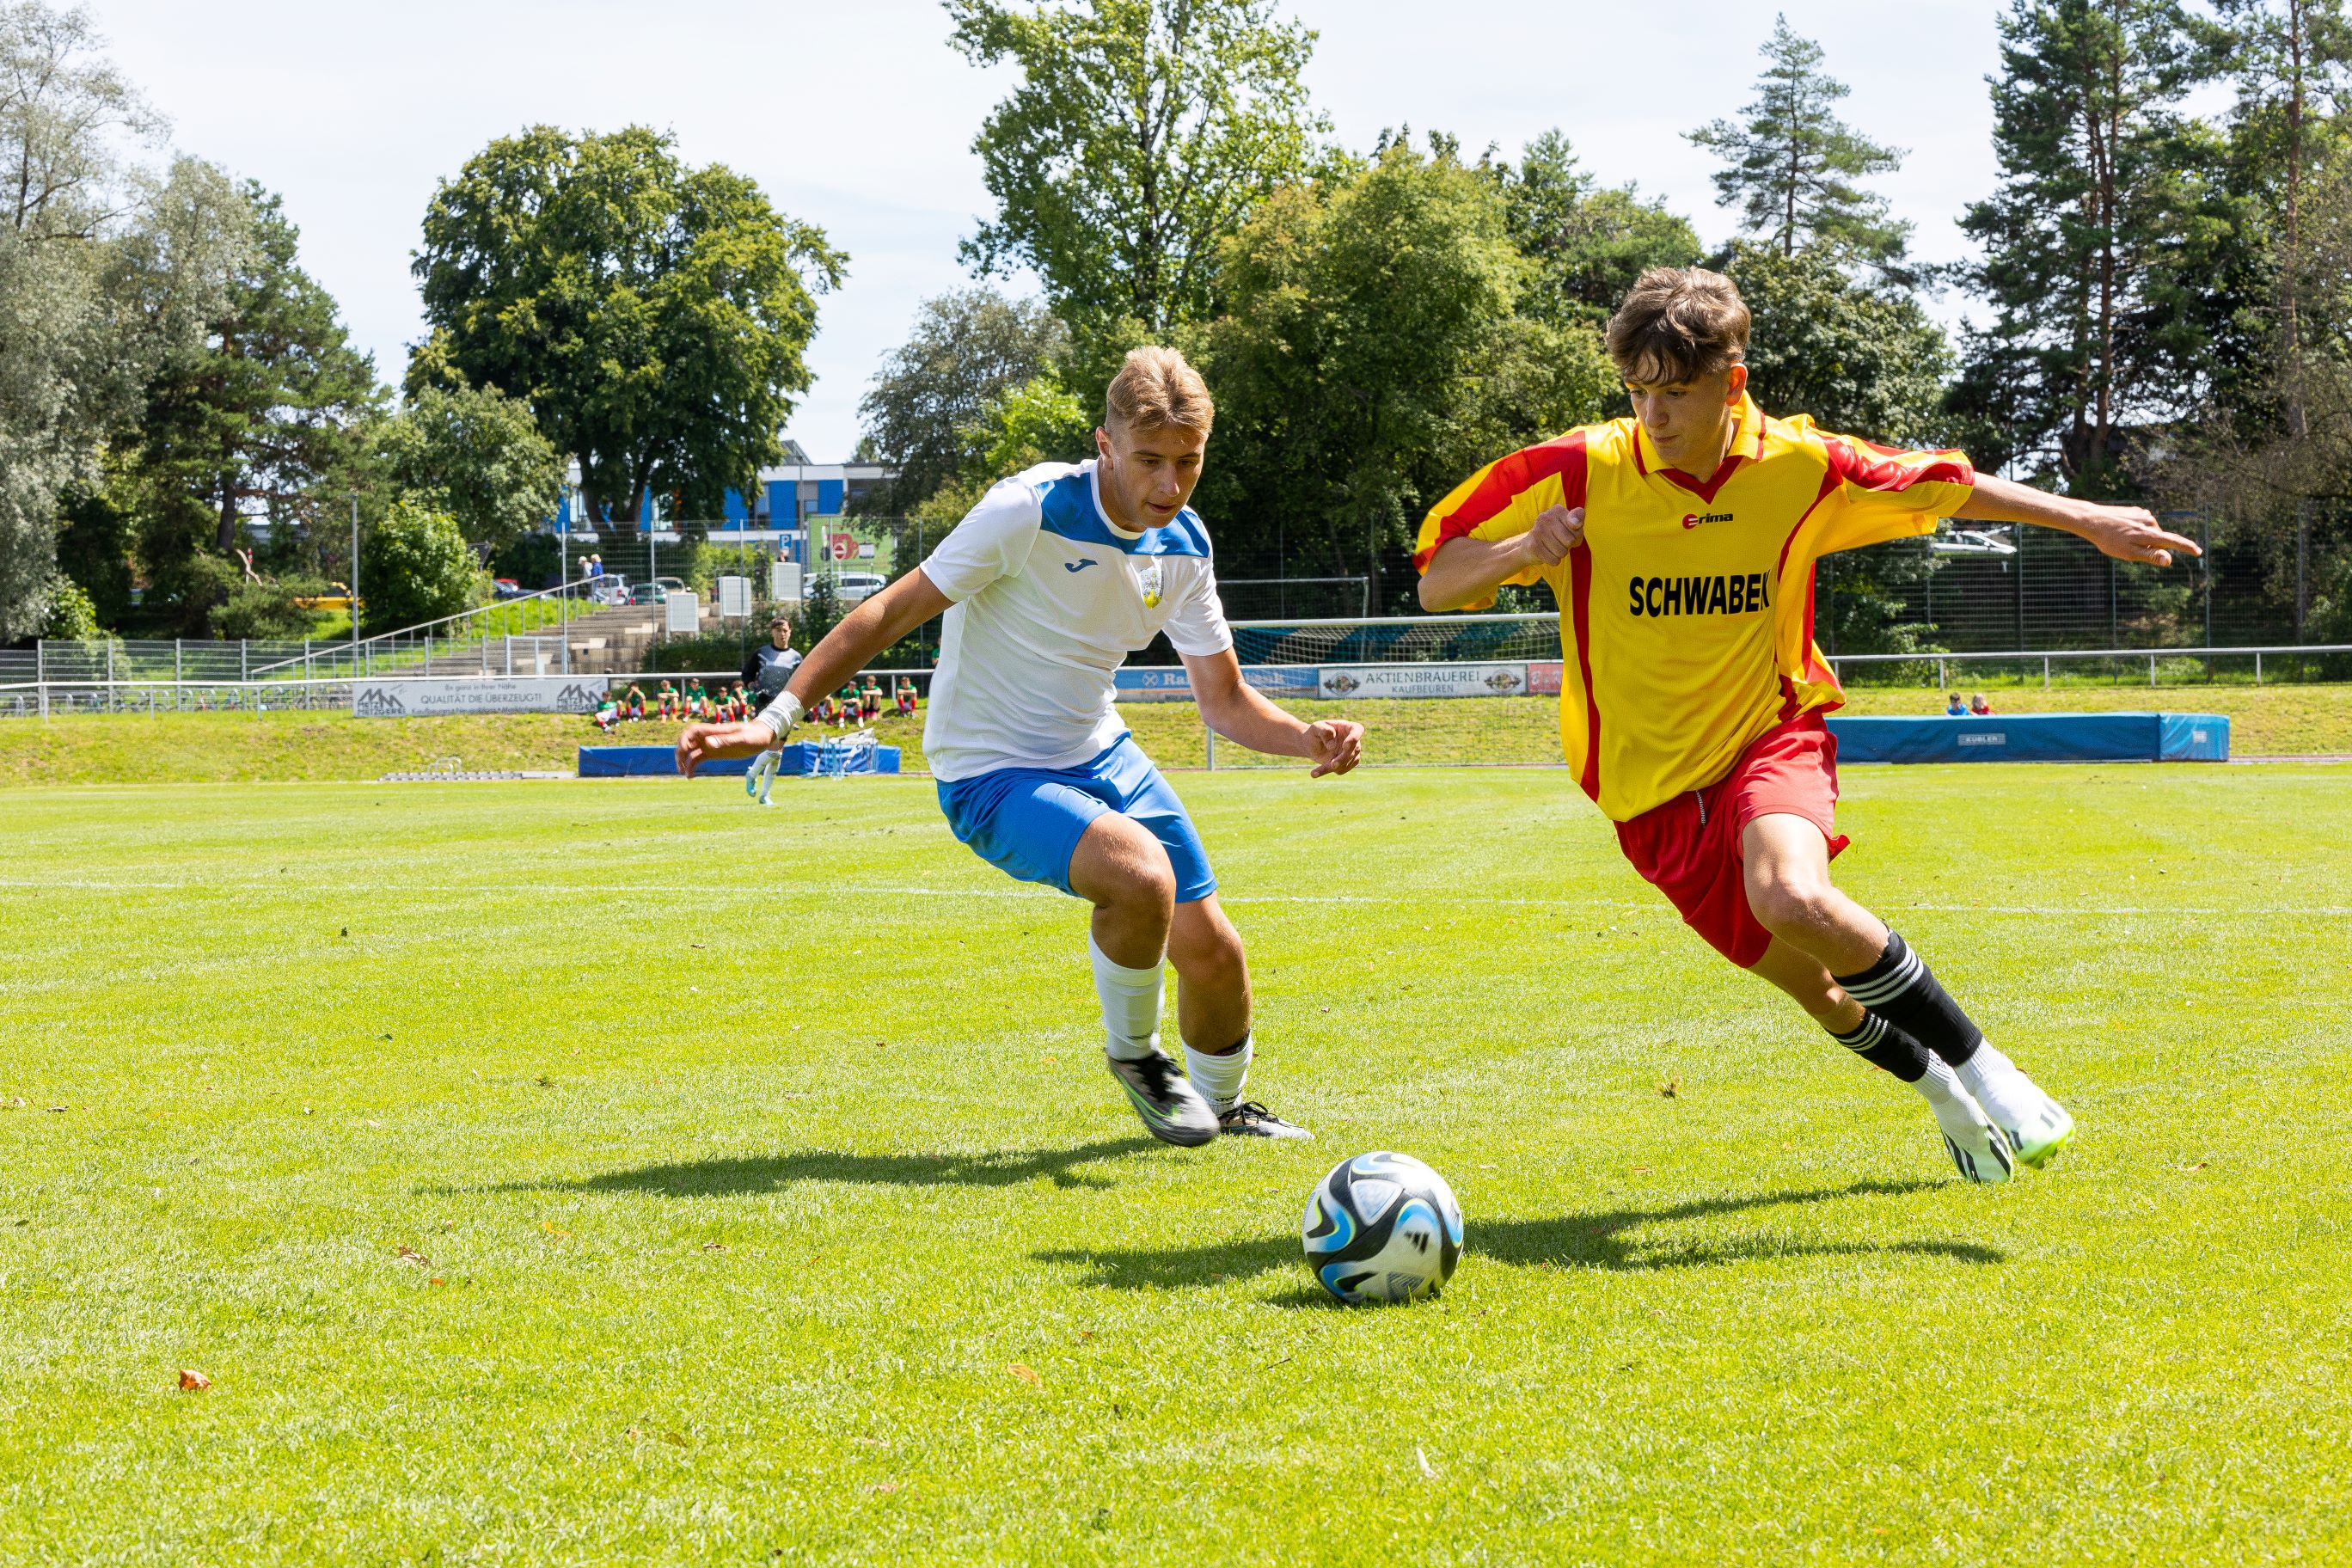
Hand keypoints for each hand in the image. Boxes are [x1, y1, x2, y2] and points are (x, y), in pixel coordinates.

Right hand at [676, 721, 776, 778]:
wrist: (763, 737)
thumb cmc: (754, 735)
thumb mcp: (742, 739)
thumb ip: (726, 741)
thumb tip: (708, 743)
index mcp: (714, 730)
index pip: (691, 731)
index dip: (684, 740)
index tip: (685, 752)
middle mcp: (709, 737)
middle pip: (687, 741)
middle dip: (680, 752)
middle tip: (681, 766)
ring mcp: (711, 745)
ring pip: (690, 751)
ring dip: (684, 761)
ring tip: (684, 774)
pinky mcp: (714, 753)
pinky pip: (698, 758)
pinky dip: (692, 766)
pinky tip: (690, 776)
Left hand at [1303, 719, 1362, 777]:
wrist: (1312, 743)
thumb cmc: (1315, 732)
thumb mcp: (1316, 728)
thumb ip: (1324, 732)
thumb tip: (1332, 746)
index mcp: (1348, 727)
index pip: (1358, 730)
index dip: (1354, 738)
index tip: (1345, 746)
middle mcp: (1353, 740)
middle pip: (1354, 750)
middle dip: (1343, 759)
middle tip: (1332, 765)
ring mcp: (1352, 753)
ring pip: (1347, 763)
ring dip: (1332, 768)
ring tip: (1314, 772)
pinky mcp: (1347, 764)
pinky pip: (1340, 770)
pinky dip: (1327, 771)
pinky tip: (1315, 773)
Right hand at [1517, 505, 1585, 567]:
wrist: (1531, 545)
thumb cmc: (1558, 535)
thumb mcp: (1572, 525)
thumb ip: (1579, 518)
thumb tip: (1575, 523)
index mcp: (1557, 510)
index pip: (1577, 525)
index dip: (1577, 534)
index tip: (1569, 532)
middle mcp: (1545, 517)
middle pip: (1570, 541)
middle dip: (1568, 545)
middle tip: (1560, 542)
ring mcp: (1537, 531)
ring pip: (1562, 552)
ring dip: (1561, 554)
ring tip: (1553, 547)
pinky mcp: (1533, 546)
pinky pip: (1554, 560)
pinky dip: (1554, 560)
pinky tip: (1547, 554)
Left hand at [2071, 501, 2202, 565]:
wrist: (2092, 520)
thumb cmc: (2109, 541)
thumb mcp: (2129, 553)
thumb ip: (2150, 556)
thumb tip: (2168, 560)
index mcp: (2150, 534)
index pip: (2174, 542)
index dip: (2187, 548)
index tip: (2199, 552)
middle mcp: (2151, 522)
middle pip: (2159, 539)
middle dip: (2150, 547)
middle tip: (2129, 549)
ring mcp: (2144, 515)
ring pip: (2150, 532)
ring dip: (2142, 539)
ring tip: (2122, 539)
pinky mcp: (2137, 511)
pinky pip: (2142, 525)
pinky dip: (2137, 531)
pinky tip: (2122, 530)